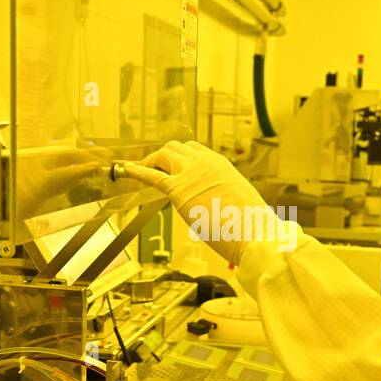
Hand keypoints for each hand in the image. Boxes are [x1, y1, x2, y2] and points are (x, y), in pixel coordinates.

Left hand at [120, 141, 270, 264]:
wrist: (253, 231)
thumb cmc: (251, 224)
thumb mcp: (239, 199)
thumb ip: (222, 193)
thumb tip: (217, 203)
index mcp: (220, 164)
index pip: (194, 150)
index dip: (180, 156)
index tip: (172, 164)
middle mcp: (205, 162)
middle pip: (175, 148)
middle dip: (163, 156)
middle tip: (153, 167)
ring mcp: (191, 174)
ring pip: (163, 155)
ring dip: (150, 161)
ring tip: (139, 168)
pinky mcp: (179, 190)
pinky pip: (152, 176)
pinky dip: (137, 170)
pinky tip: (126, 169)